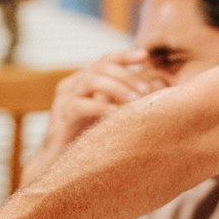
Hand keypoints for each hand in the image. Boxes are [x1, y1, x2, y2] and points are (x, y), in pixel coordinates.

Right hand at [31, 51, 161, 171]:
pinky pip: (80, 105)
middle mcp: (73, 84)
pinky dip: (100, 107)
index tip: (145, 56)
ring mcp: (64, 98)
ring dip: (116, 88)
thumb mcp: (111, 114)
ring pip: (90, 80)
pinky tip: (116, 114)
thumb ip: (127, 98)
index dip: (125, 56)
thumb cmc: (91, 138)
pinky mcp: (61, 115)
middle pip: (100, 66)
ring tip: (135, 100)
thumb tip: (157, 86)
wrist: (60, 163)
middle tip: (146, 89)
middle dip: (126, 75)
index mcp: (85, 79)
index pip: (105, 60)